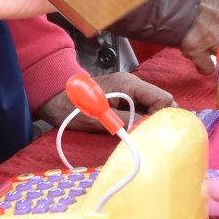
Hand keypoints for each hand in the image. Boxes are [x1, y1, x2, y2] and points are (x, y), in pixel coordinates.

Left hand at [35, 71, 175, 130]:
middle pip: (160, 101)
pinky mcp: (122, 97)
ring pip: (152, 105)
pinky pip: (141, 107)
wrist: (55, 99)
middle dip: (159, 118)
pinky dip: (141, 118)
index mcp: (129, 84)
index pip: (162, 97)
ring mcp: (127, 90)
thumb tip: (147, 132)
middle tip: (150, 134)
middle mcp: (132, 84)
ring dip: (149, 119)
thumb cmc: (74, 106)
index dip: (162, 115)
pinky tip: (133, 128)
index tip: (153, 130)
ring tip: (140, 132)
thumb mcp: (102, 118)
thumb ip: (127, 122)